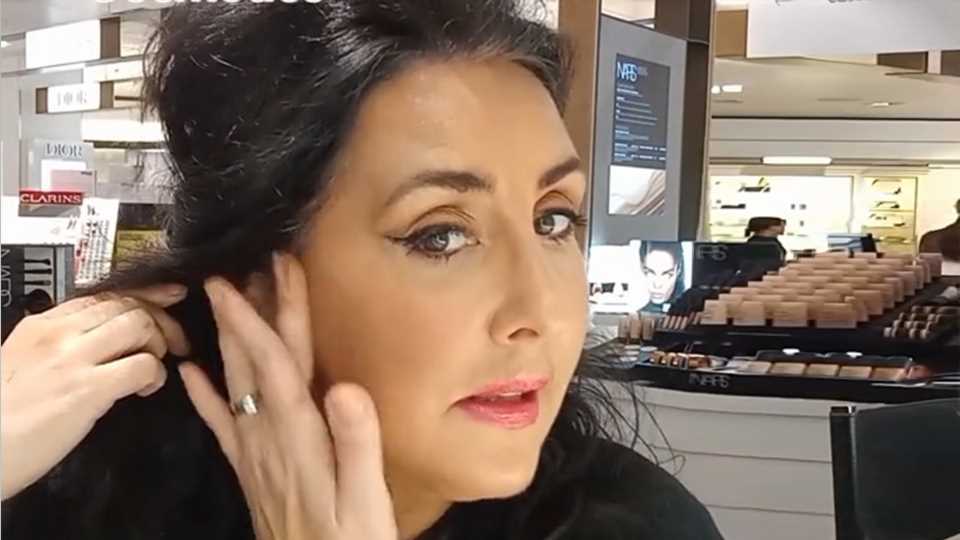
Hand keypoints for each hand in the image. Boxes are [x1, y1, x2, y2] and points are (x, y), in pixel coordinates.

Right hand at [1, 284, 189, 499]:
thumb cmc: (2, 417)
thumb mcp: (24, 364)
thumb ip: (59, 346)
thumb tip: (100, 343)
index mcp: (42, 325)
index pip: (104, 294)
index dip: (145, 295)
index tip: (169, 297)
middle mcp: (58, 334)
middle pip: (128, 304)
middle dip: (161, 320)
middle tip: (173, 343)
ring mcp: (73, 359)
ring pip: (140, 324)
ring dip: (159, 343)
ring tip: (154, 366)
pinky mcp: (87, 389)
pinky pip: (143, 365)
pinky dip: (155, 375)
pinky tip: (145, 389)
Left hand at [179, 253, 396, 539]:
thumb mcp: (366, 499)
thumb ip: (357, 443)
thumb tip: (344, 385)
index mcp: (299, 437)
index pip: (278, 363)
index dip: (269, 315)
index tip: (264, 270)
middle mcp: (270, 439)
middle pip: (256, 363)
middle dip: (251, 311)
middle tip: (248, 264)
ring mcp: (256, 454)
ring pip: (236, 384)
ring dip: (231, 338)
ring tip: (224, 297)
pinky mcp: (252, 471)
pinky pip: (222, 426)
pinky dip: (205, 395)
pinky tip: (190, 372)